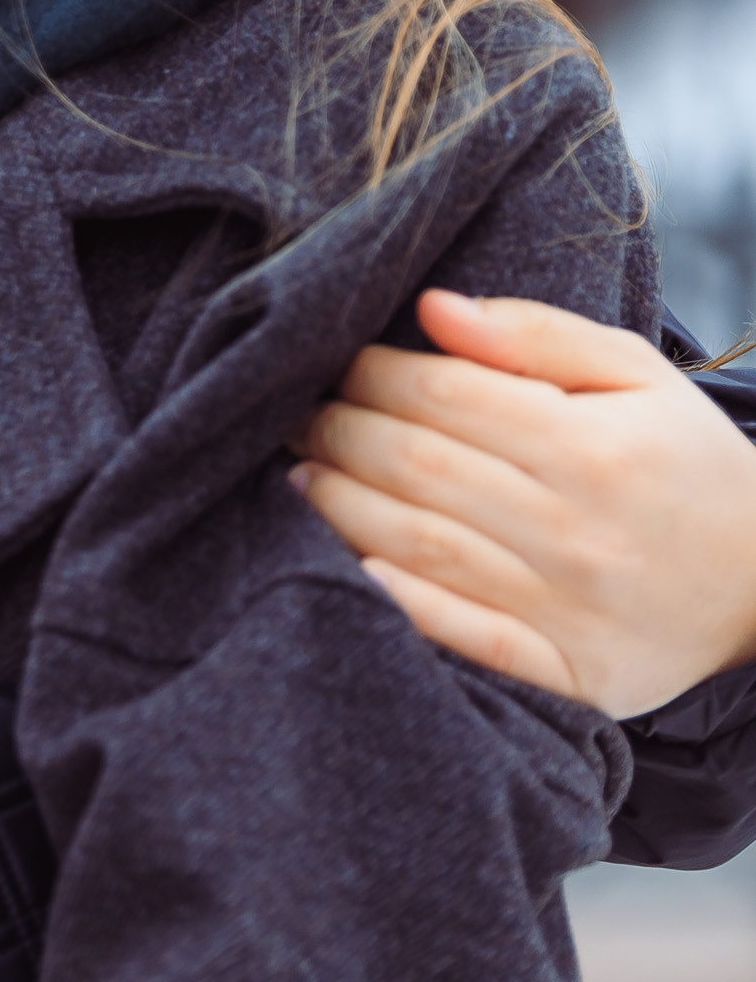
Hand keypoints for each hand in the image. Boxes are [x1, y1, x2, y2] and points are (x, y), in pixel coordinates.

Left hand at [291, 290, 755, 717]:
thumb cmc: (686, 461)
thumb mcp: (636, 373)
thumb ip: (534, 334)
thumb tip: (430, 308)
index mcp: (592, 445)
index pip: (446, 396)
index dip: (371, 373)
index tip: (335, 361)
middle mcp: (576, 528)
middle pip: (419, 467)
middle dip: (339, 431)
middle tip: (294, 414)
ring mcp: (568, 607)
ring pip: (421, 547)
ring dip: (340, 506)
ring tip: (300, 475)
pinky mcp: (566, 672)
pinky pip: (463, 638)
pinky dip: (398, 604)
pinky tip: (348, 568)